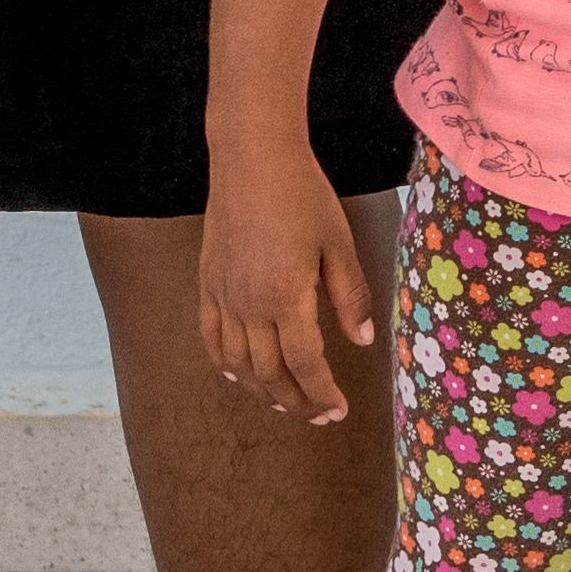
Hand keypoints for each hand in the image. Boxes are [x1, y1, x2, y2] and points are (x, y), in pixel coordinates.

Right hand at [200, 146, 377, 422]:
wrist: (252, 156)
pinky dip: (223, 363)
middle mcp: (249, 303)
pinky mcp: (207, 282)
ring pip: (238, 363)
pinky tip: (236, 375)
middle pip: (270, 372)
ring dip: (261, 390)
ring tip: (284, 403)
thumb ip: (350, 296)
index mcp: (286, 296)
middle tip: (318, 415)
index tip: (338, 410)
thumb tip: (363, 340)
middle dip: (295, 401)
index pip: (305, 363)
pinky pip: (210, 336)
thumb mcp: (338, 243)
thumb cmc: (302, 194)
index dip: (321, 392)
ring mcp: (223, 295)